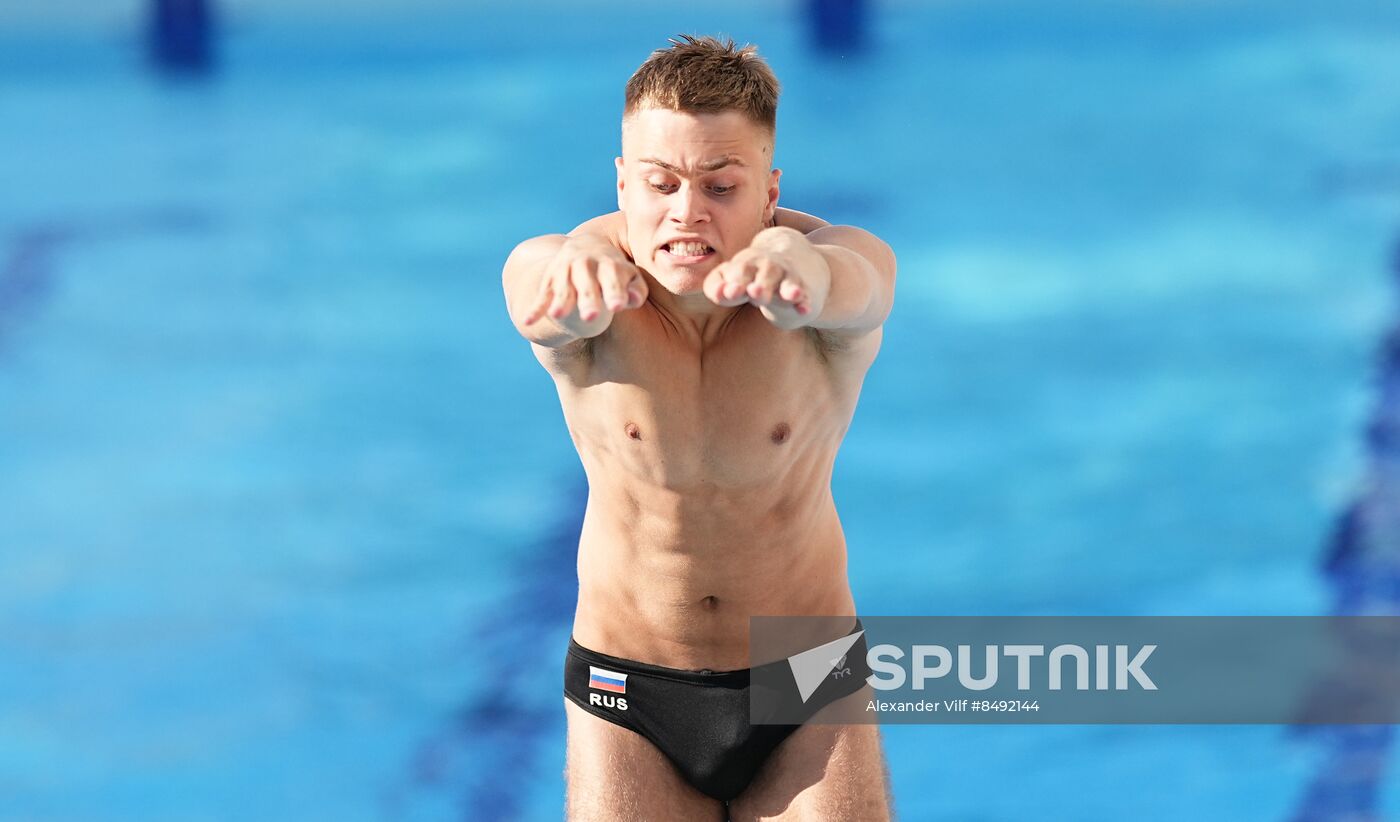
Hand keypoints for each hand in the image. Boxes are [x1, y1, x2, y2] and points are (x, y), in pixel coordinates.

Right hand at [523, 234, 647, 330]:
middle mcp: (585, 264)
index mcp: (609, 264)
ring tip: (558, 315)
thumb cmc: (615, 272)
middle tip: (591, 317)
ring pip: (562, 288)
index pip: (612, 278)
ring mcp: (564, 272)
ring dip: (560, 301)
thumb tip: (633, 300)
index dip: (615, 292)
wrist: (585, 248)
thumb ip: (636, 290)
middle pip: (586, 283)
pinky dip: (535, 309)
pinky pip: (541, 296)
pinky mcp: (549, 281)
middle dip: (588, 299)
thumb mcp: (630, 277)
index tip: (617, 306)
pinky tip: (528, 322)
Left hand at [702, 226, 828, 328]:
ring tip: (790, 296)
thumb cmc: (751, 274)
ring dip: (787, 289)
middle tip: (755, 292)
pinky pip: (805, 294)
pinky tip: (804, 310)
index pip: (736, 273)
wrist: (792, 254)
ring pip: (787, 281)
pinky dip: (805, 301)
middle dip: (760, 285)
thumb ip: (717, 288)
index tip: (728, 293)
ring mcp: (786, 276)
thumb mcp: (732, 279)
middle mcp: (766, 268)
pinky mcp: (803, 287)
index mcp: (744, 266)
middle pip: (764, 274)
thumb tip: (718, 293)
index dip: (732, 284)